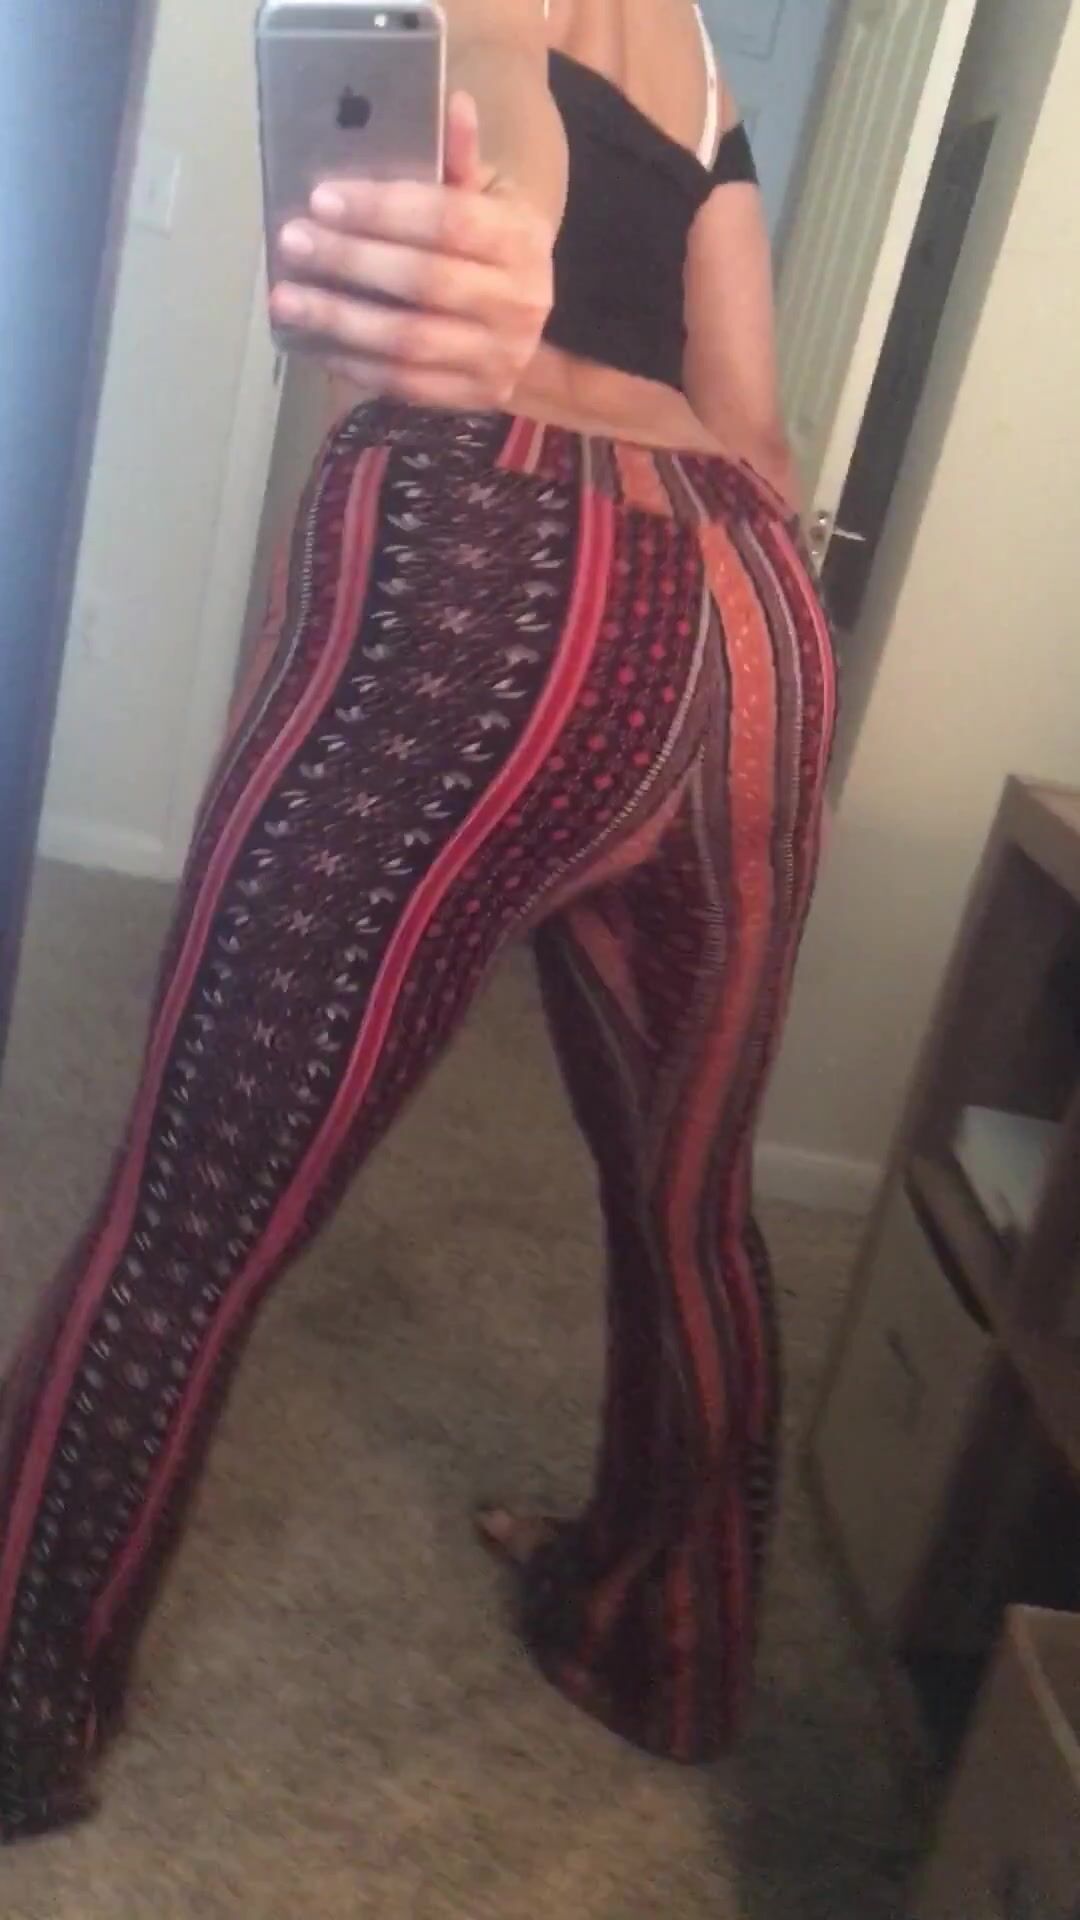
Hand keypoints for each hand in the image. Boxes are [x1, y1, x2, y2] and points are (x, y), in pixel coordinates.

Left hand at [270, 93, 554, 410]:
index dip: (383, 211)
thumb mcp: (485, 196)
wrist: (527, 316)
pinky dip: (354, 363)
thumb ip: (459, 161)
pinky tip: (316, 342)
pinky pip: (405, 384)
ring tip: (286, 301)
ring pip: (408, 341)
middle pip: (423, 283)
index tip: (323, 199)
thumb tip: (452, 103)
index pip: (448, 221)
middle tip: (293, 242)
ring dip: (339, 321)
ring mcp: (499, 359)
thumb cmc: (489, 245)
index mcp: (520, 240)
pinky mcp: (477, 399)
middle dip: (350, 262)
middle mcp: (518, 303)